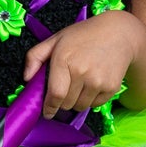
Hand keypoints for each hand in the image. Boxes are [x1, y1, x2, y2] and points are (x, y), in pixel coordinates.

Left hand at [23, 12, 144, 118]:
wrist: (119, 33)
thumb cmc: (83, 35)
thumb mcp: (56, 39)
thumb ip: (35, 56)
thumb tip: (26, 78)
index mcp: (64, 59)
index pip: (55, 94)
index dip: (49, 107)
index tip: (47, 112)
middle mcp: (82, 72)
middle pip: (66, 104)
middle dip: (62, 102)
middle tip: (66, 89)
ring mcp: (98, 81)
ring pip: (80, 106)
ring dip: (76, 101)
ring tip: (79, 85)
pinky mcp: (111, 88)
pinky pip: (95, 105)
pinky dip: (91, 99)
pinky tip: (93, 83)